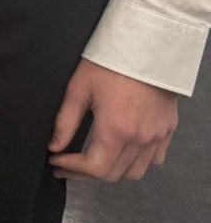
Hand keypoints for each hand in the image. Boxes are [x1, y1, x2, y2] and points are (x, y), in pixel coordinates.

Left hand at [49, 59, 178, 182]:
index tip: (56, 162)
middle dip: (85, 175)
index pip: (95, 168)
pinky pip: (154, 160)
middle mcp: (140, 138)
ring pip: (135, 173)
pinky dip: (136, 163)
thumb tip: (54, 146)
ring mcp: (157, 136)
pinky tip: (120, 153)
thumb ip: (66, 121)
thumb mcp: (79, 88)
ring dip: (111, 173)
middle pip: (113, 175)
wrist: (147, 47)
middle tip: (66, 166)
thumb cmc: (110, 63)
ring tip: (91, 163)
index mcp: (116, 129)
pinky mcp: (167, 130)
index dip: (71, 168)